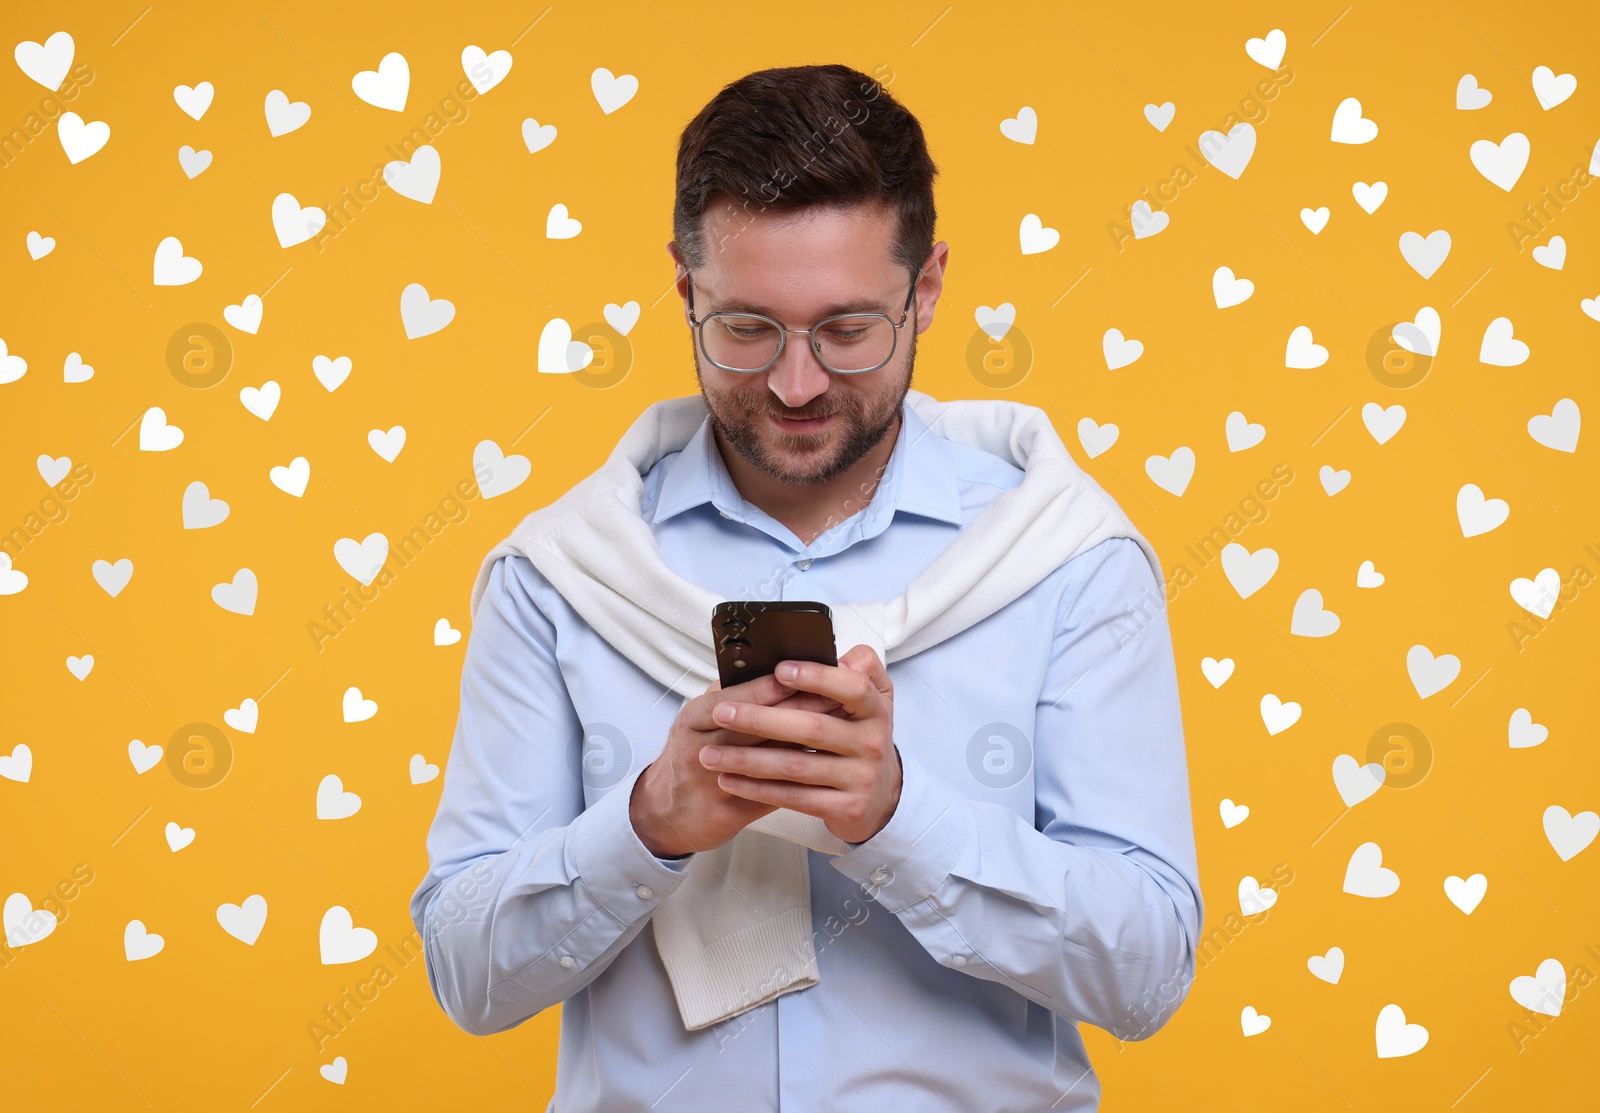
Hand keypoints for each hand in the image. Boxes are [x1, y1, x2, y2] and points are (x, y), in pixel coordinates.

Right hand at [629, 669, 848, 857]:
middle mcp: (699, 747)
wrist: (666, 811)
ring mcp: (710, 783)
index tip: (810, 673)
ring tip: (838, 733)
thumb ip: (738, 696)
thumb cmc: (692, 754)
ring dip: (804, 746)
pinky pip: (768, 796)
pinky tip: (823, 772)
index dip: (776, 686)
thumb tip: (785, 670)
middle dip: (800, 711)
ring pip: (765, 761)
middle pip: (757, 726)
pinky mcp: (725, 813)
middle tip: (838, 699)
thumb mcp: (703, 718)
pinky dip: (796, 783)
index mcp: (694, 717)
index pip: (739, 696)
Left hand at [700, 645, 899, 845]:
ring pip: (795, 766)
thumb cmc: (862, 739)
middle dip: (760, 719)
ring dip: (747, 759)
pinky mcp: (846, 808)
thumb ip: (860, 669)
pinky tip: (730, 780)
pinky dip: (757, 789)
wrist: (881, 800)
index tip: (779, 670)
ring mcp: (860, 778)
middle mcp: (872, 742)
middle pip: (812, 728)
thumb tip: (836, 653)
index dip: (817, 677)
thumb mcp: (874, 700)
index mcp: (876, 709)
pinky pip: (794, 798)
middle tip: (720, 713)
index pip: (853, 687)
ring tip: (710, 753)